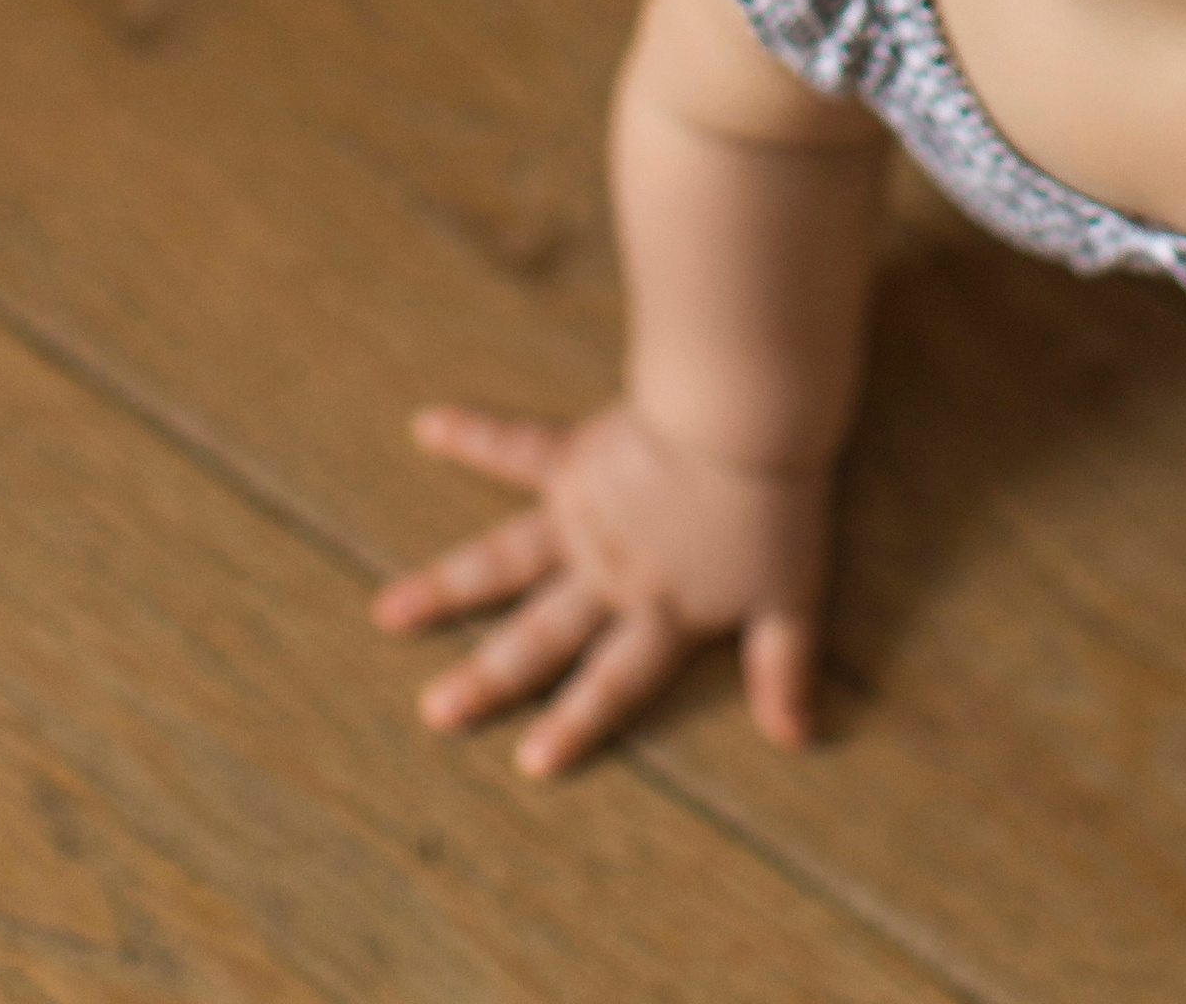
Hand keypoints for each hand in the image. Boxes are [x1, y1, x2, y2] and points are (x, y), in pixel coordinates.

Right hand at [372, 397, 834, 776]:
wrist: (744, 421)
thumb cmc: (776, 505)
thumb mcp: (795, 596)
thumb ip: (785, 666)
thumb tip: (797, 739)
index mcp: (660, 613)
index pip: (613, 684)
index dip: (576, 724)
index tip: (529, 764)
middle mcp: (607, 575)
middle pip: (539, 637)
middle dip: (486, 679)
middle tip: (433, 712)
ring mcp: (582, 517)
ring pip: (501, 561)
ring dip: (444, 587)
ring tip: (388, 612)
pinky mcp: (577, 456)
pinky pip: (516, 446)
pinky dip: (473, 434)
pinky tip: (430, 424)